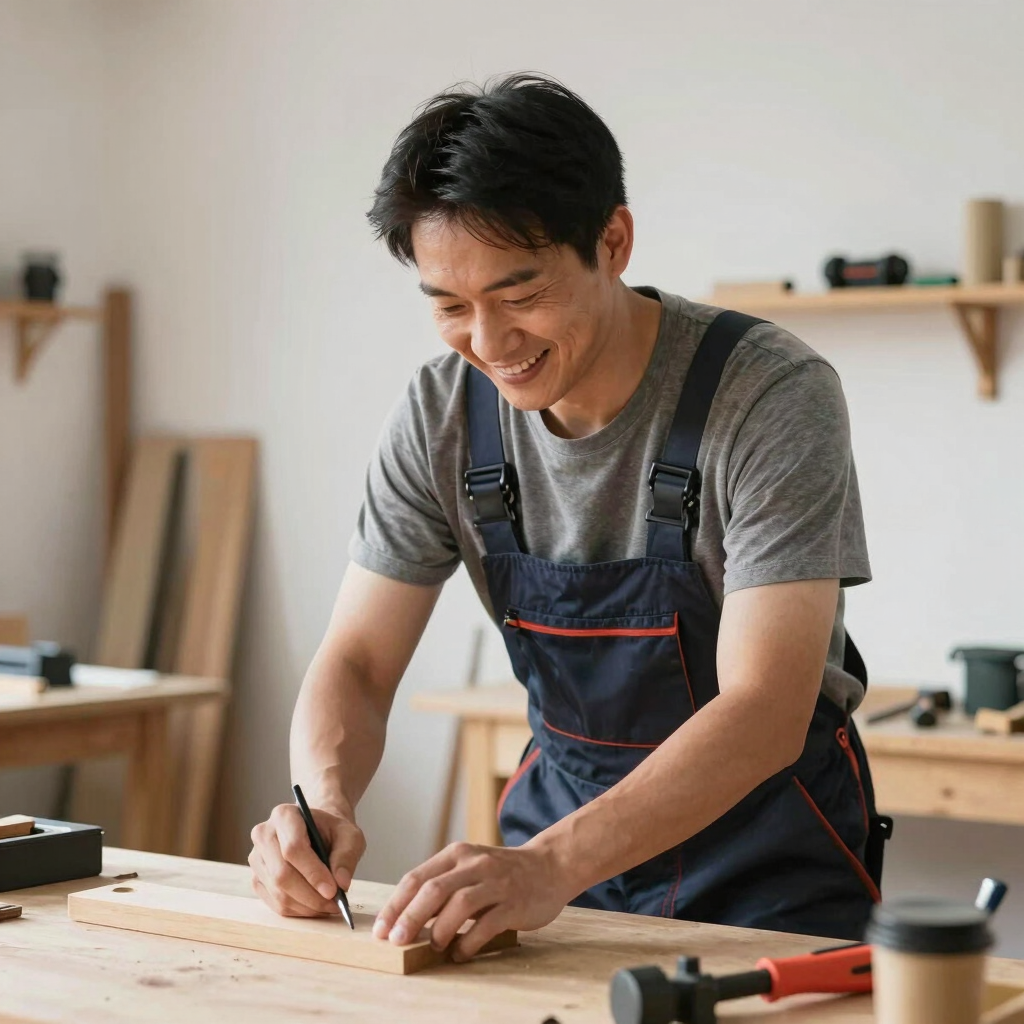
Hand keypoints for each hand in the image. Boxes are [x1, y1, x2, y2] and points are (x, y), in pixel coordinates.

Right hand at [249, 800, 365, 916]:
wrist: (318, 832)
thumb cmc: (332, 832)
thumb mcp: (349, 836)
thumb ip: (347, 856)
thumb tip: (341, 883)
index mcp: (284, 815)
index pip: (293, 848)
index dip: (313, 872)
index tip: (333, 890)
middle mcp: (263, 835)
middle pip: (281, 874)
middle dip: (311, 895)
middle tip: (334, 903)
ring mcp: (257, 859)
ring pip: (278, 892)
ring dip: (306, 906)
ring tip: (329, 906)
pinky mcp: (257, 879)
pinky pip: (275, 903)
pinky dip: (298, 910)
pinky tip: (315, 906)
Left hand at [373, 839, 574, 960]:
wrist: (549, 866)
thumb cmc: (501, 873)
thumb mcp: (469, 869)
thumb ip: (442, 887)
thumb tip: (406, 919)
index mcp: (457, 855)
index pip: (417, 877)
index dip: (395, 905)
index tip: (381, 929)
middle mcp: (474, 864)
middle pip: (433, 889)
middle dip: (410, 917)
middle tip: (396, 941)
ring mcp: (496, 882)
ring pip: (459, 904)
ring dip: (440, 929)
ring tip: (434, 946)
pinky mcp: (514, 902)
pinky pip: (487, 924)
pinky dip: (469, 942)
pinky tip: (460, 953)